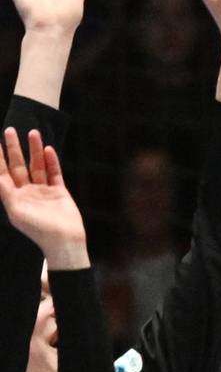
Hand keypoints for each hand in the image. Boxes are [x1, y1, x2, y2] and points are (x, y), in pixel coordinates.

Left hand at [0, 127, 86, 266]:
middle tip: (9, 130)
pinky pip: (54, 174)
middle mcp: (27, 193)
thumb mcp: (15, 210)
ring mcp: (44, 192)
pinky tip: (49, 150)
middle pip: (19, 166)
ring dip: (34, 151)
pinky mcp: (60, 193)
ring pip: (37, 167)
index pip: (3, 173)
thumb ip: (4, 191)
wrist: (63, 241)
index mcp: (14, 198)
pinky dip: (52, 162)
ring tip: (33, 133)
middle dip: (13, 149)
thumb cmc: (37, 229)